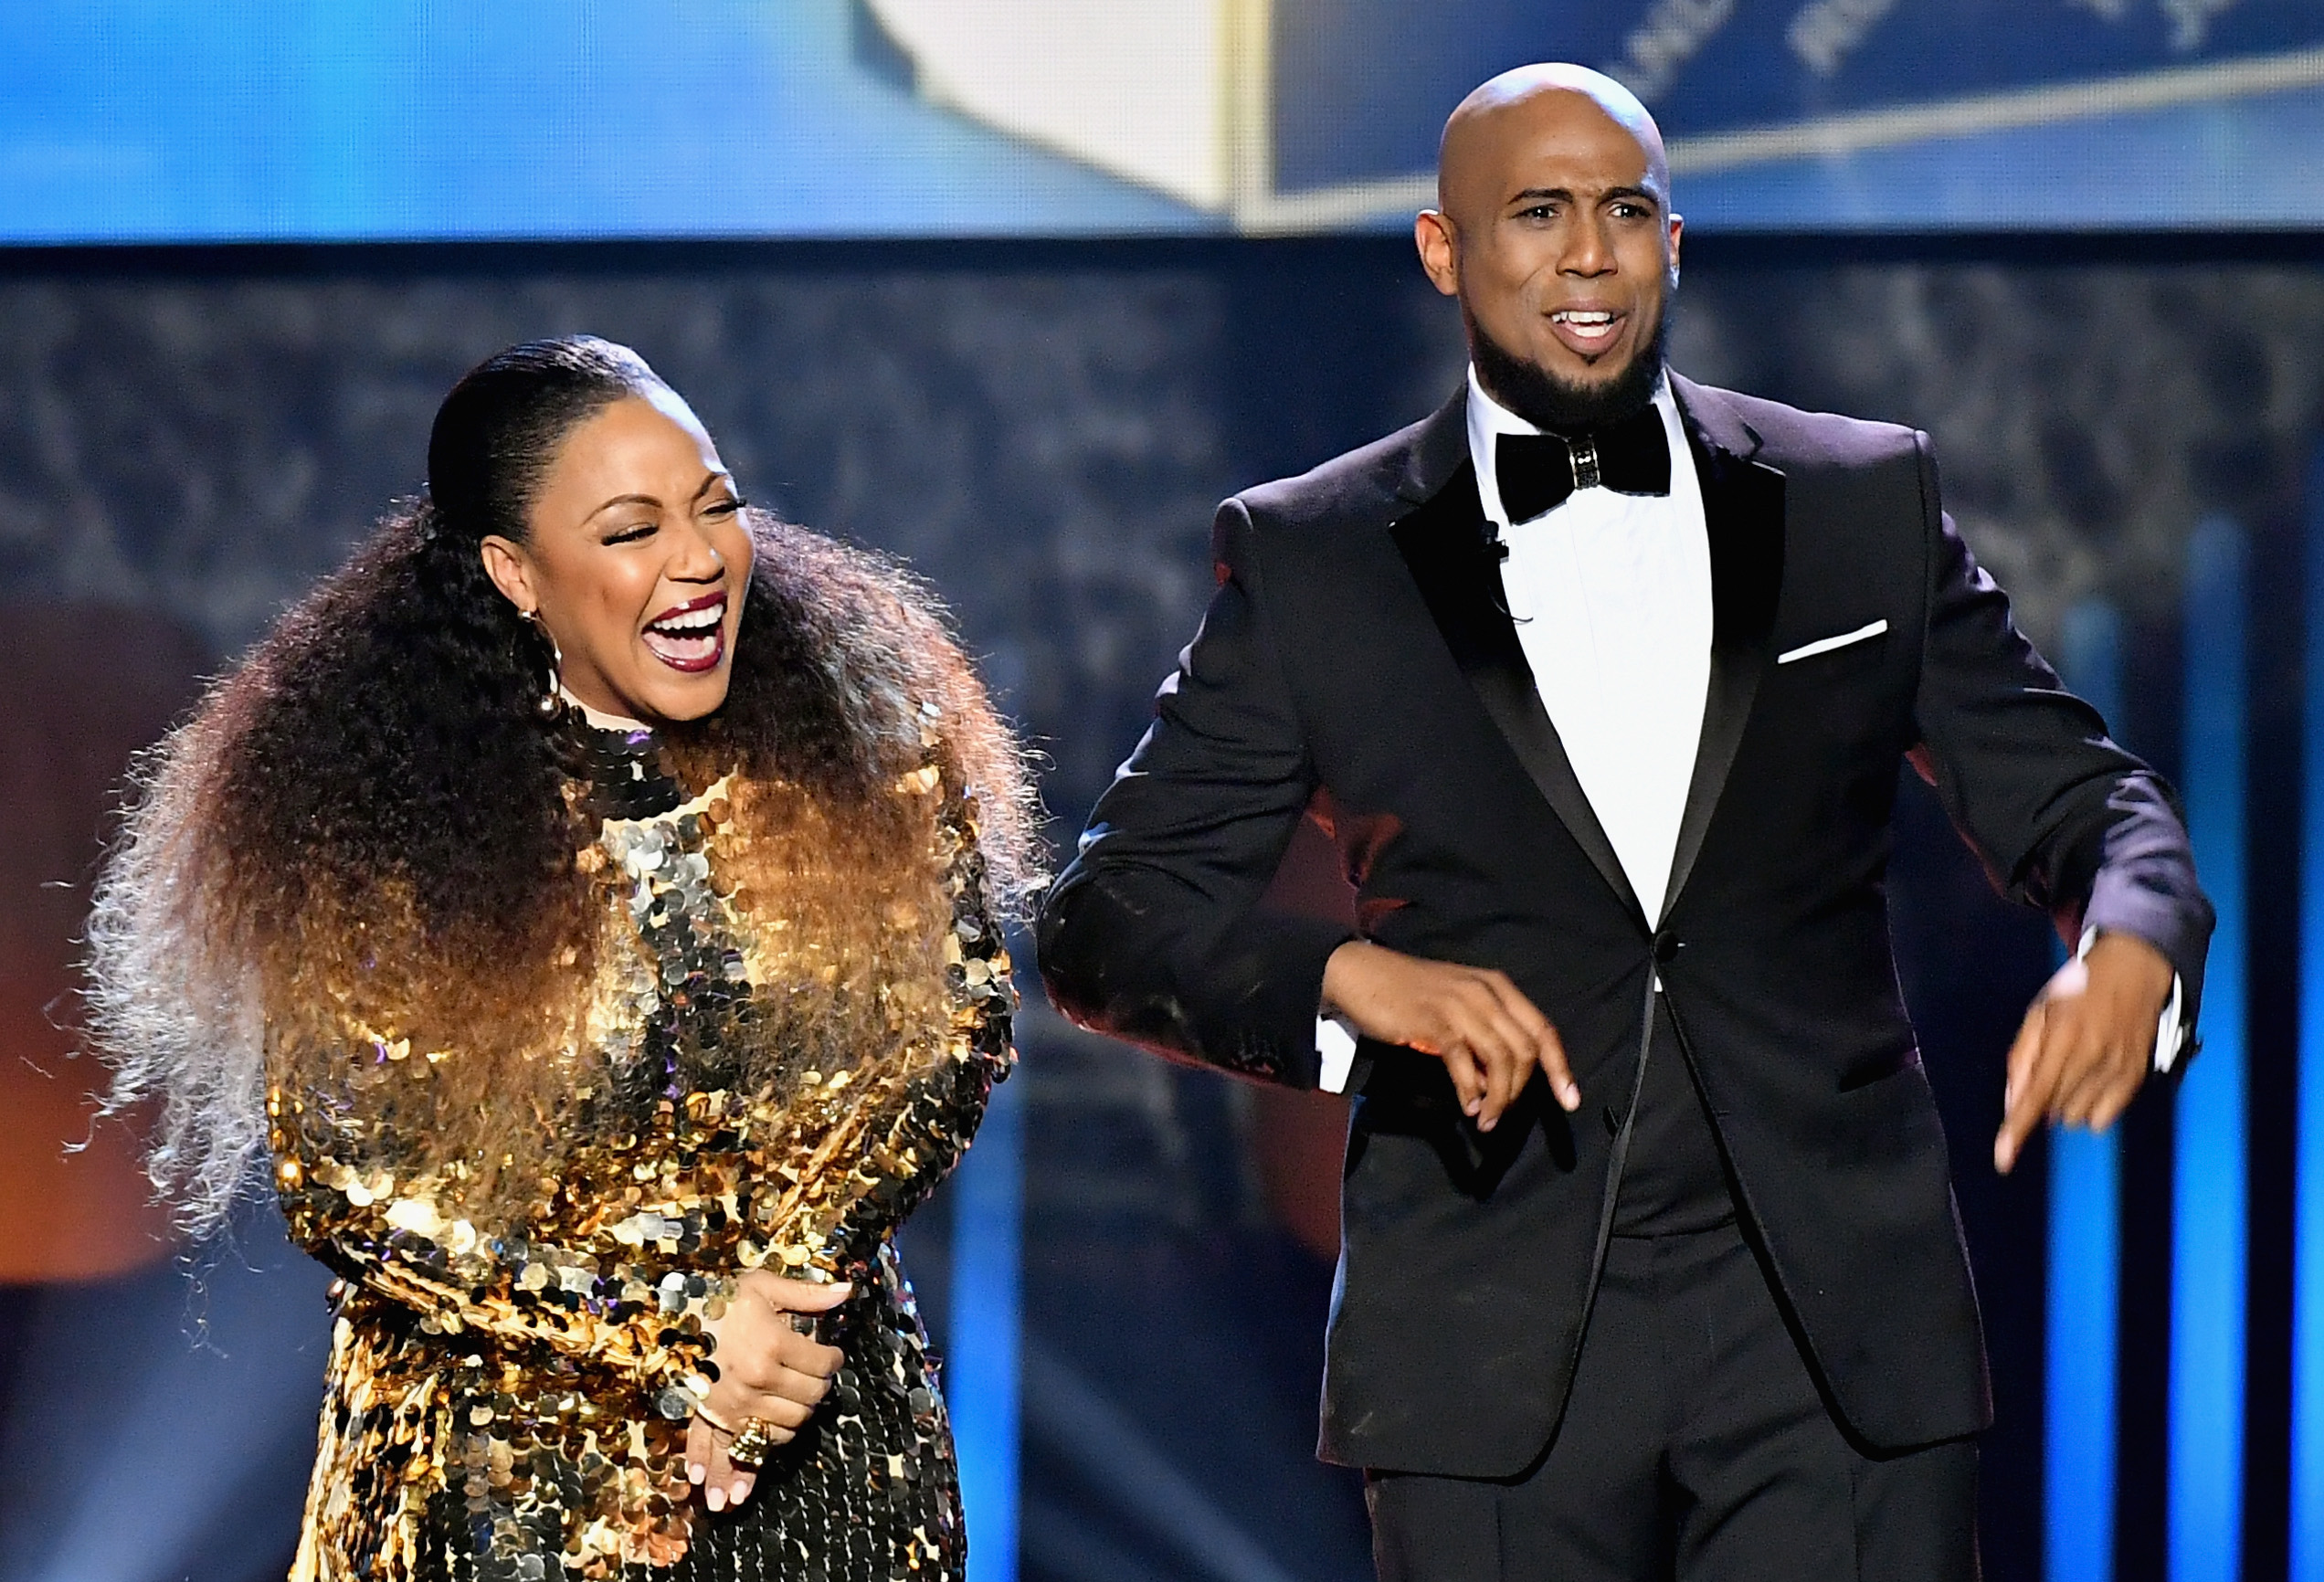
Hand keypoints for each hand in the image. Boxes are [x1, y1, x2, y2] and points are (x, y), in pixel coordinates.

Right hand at [686, 1271, 850, 1509]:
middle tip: (814, 1378)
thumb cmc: (720, 1298)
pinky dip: (733, 1473)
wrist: (669, 1315)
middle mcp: (758, 1382)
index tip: (831, 1355)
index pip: (823, 1365)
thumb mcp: (763, 1286)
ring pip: (783, 1430)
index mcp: (773, 1346)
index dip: (833, 1360)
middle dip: (817, 1389)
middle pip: (809, 1401)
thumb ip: (807, 1294)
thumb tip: (847, 1292)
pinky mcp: (714, 1419)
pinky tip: (733, 1495)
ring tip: (794, 1406)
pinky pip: (731, 1450)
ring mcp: (735, 1406)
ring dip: (795, 1421)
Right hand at [1322, 940, 1576, 1130]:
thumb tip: (1494, 1082)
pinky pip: (1464, 1062)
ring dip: (1499, 1097)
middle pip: (1525, 1050)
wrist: (1361, 973)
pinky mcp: (1435, 1021)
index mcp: (1498, 987)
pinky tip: (1468, 1106)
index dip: (1560, 1068)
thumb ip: (1481, 1037)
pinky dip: (1470, 1090)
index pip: (1543, 1029)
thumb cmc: (1410, 993)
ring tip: (1487, 1121)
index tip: (1570, 1102)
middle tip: (1502, 1116)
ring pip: (1501, 1059)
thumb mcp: (1457, 1007)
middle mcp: (1486, 992)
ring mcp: (1461, 1005)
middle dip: (1521, 1091)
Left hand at [1993, 932, 2174, 1173]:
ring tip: (2072, 1073)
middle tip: (2050, 1070)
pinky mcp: (2138, 1076)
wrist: (2133, 972)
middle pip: (2054, 1109)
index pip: (2034, 1095)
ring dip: (2066, 1105)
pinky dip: (2091, 1110)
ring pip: (2078, 1118)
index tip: (2004, 1160)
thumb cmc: (2077, 993)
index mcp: (2061, 1037)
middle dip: (2041, 1101)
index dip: (2017, 1129)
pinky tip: (2092, 1084)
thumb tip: (2012, 1104)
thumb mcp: (2038, 1014)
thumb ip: (2022, 1059)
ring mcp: (2118, 1068)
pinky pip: (2104, 1118)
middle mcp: (2092, 1056)